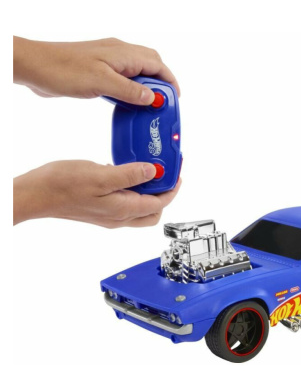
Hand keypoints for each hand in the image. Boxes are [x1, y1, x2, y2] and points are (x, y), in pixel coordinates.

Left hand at [13, 37, 179, 104]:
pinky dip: (131, 90)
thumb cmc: (65, 70)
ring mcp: (108, 61)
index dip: (169, 81)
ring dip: (146, 87)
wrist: (34, 66)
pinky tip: (130, 103)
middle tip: (165, 103)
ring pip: (136, 72)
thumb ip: (130, 90)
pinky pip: (122, 79)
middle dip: (161, 82)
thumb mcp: (102, 82)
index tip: (176, 98)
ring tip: (151, 106)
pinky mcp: (98, 70)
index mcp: (123, 53)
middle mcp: (118, 54)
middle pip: (150, 64)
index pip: (156, 63)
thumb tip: (153, 98)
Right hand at [13, 160, 180, 227]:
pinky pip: (125, 202)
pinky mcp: (100, 209)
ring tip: (150, 171)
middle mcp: (119, 217)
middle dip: (165, 194)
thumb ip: (130, 175)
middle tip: (168, 174)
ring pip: (140, 208)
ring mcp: (109, 215)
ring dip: (149, 192)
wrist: (35, 195)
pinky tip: (125, 173)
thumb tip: (155, 173)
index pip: (160, 203)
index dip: (173, 188)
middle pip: (153, 211)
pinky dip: (133, 190)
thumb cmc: (62, 185)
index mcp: (123, 210)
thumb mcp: (101, 175)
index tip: (178, 172)